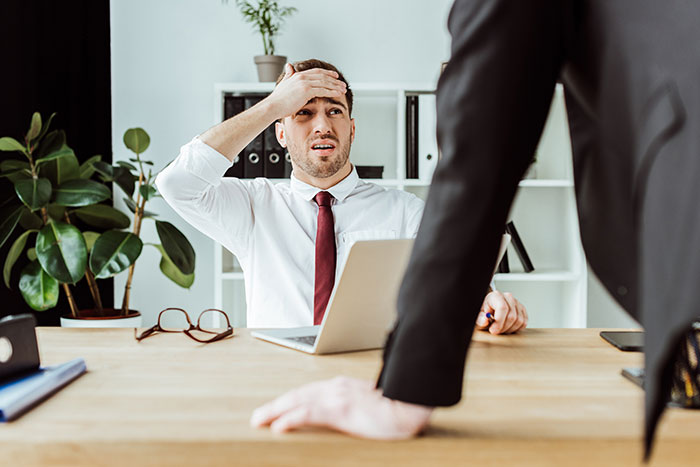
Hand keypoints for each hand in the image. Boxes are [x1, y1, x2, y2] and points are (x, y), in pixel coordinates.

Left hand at [251, 376, 432, 438]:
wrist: (411, 406)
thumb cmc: (396, 408)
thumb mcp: (369, 405)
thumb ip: (353, 407)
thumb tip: (346, 416)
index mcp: (342, 387)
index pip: (308, 393)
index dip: (289, 401)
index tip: (275, 410)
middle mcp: (336, 388)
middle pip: (297, 395)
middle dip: (275, 405)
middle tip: (258, 416)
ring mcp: (337, 397)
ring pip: (297, 402)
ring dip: (275, 411)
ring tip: (259, 420)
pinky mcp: (340, 410)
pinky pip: (309, 414)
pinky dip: (291, 418)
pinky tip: (278, 426)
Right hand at [267, 64, 346, 118]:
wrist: (273, 106)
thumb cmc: (278, 99)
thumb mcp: (284, 83)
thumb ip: (288, 75)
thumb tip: (289, 66)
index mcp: (298, 75)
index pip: (316, 72)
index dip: (327, 73)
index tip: (335, 76)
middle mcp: (302, 76)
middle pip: (323, 76)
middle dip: (334, 80)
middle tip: (342, 83)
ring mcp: (305, 82)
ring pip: (325, 83)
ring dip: (336, 86)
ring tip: (343, 89)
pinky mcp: (306, 90)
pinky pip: (323, 90)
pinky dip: (332, 91)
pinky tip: (339, 94)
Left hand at [475, 291, 527, 333]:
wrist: (489, 309)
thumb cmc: (484, 312)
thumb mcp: (478, 316)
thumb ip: (480, 318)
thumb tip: (485, 320)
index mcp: (496, 296)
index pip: (502, 307)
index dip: (499, 321)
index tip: (493, 331)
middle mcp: (508, 297)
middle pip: (512, 316)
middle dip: (503, 328)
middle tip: (495, 332)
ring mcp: (517, 303)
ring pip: (519, 320)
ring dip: (509, 329)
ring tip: (501, 329)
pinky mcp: (522, 310)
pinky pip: (524, 322)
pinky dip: (516, 329)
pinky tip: (507, 328)